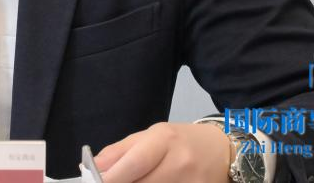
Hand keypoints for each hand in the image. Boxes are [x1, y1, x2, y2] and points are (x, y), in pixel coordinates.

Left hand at [93, 122, 231, 182]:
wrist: (222, 152)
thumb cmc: (180, 141)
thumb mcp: (149, 136)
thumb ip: (119, 151)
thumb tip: (91, 167)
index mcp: (165, 140)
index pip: (135, 163)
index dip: (112, 177)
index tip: (93, 182)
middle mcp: (180, 163)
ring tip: (134, 182)